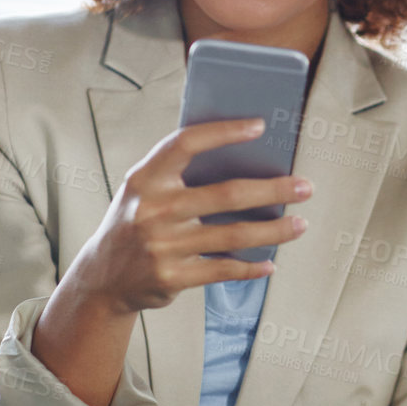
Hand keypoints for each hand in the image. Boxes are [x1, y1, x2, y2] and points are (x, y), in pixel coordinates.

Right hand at [71, 116, 315, 312]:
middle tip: (305, 187)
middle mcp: (153, 210)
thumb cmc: (135, 223)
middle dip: (273, 190)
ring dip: (274, 231)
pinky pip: (223, 268)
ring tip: (300, 224)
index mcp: (145, 179)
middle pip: (226, 194)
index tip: (259, 126)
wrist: (102, 278)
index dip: (224, 132)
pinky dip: (252, 266)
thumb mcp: (142, 191)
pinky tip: (270, 262)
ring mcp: (163, 246)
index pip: (186, 144)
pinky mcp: (172, 277)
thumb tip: (242, 159)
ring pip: (234, 235)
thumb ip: (178, 174)